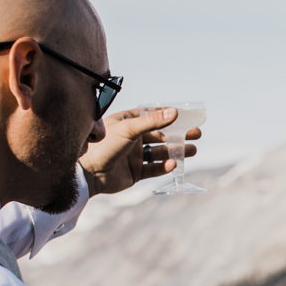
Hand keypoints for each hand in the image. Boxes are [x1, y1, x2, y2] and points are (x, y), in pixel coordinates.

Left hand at [81, 106, 200, 196]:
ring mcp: (135, 155)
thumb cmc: (103, 145)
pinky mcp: (136, 172)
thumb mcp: (129, 129)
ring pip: (160, 152)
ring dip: (176, 151)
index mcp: (128, 122)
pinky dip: (164, 167)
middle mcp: (132, 138)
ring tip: (192, 150)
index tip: (187, 116)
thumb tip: (174, 112)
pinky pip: (154, 168)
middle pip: (161, 135)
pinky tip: (173, 164)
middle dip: (178, 135)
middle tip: (196, 134)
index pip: (153, 116)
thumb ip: (153, 121)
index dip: (170, 116)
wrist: (88, 173)